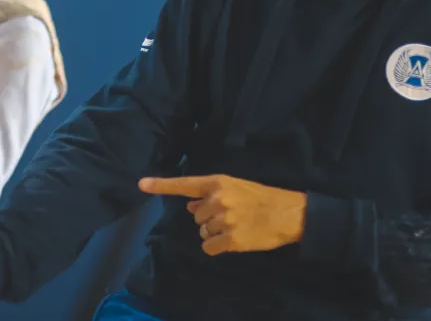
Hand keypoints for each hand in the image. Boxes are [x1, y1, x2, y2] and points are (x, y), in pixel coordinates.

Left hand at [139, 174, 306, 255]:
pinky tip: (233, 240)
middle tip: (231, 216)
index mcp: (217, 183)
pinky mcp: (231, 240)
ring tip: (236, 226)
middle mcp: (218, 199)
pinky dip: (217, 247)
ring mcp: (224, 220)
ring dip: (214, 233)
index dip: (161, 185)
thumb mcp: (235, 188)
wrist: (288, 213)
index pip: (185, 184)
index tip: (141, 185)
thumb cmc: (261, 198)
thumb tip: (189, 206)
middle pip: (195, 216)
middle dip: (208, 218)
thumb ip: (211, 196)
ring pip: (202, 232)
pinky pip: (209, 247)